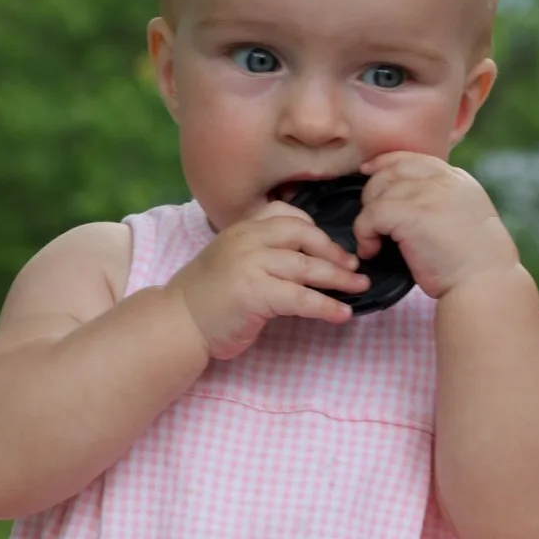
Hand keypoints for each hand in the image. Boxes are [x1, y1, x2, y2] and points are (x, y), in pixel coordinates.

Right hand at [165, 201, 369, 359]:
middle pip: (304, 236)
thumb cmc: (207, 297)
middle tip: (355, 267)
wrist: (178, 322)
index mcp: (242, 228)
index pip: (288, 216)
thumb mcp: (232, 260)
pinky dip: (326, 306)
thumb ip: (261, 252)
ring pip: (306, 266)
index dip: (316, 231)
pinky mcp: (255, 292)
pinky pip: (301, 297)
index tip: (333, 248)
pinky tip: (342, 314)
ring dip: (338, 278)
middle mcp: (247, 239)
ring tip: (360, 288)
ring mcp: (250, 263)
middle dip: (334, 252)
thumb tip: (305, 260)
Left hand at [352, 152, 518, 298]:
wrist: (485, 283)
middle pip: (391, 170)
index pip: (412, 159)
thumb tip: (411, 202)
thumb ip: (442, 202)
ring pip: (378, 191)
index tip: (368, 172)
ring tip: (373, 242)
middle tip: (371, 222)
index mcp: (458, 179)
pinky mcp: (411, 213)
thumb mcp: (465, 218)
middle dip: (372, 192)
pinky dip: (364, 233)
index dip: (385, 163)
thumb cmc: (475, 264)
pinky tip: (371, 250)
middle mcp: (443, 180)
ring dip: (368, 218)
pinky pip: (371, 214)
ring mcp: (428, 194)